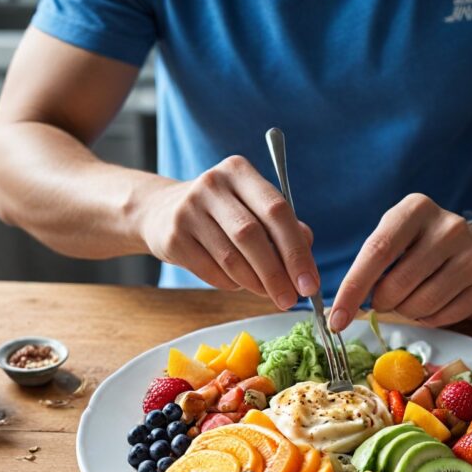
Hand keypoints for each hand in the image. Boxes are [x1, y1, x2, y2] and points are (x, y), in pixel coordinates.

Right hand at [141, 155, 318, 308]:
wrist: (160, 211)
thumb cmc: (222, 213)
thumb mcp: (252, 207)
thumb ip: (285, 228)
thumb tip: (307, 260)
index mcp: (239, 171)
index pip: (277, 211)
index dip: (297, 250)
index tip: (310, 282)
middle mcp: (212, 184)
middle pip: (253, 235)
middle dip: (277, 274)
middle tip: (291, 299)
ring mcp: (188, 210)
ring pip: (231, 258)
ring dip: (256, 283)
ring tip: (270, 294)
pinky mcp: (173, 237)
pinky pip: (211, 271)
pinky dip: (232, 284)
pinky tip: (241, 284)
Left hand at [329, 194, 471, 330]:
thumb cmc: (423, 246)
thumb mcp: (397, 236)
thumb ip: (372, 261)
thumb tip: (343, 307)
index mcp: (416, 209)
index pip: (377, 251)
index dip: (353, 288)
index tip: (337, 317)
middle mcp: (447, 227)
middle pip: (397, 284)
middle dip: (382, 302)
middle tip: (384, 299)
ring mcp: (470, 254)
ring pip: (420, 304)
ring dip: (406, 311)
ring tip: (411, 298)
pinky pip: (442, 316)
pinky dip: (428, 318)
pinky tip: (433, 303)